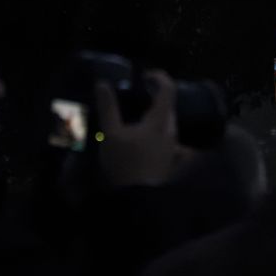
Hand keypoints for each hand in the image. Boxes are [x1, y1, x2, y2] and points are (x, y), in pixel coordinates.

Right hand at [93, 71, 184, 187]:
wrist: (136, 199)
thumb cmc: (124, 163)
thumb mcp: (111, 134)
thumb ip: (108, 107)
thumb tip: (103, 83)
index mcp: (159, 121)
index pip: (168, 89)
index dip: (159, 77)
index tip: (145, 76)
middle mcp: (171, 131)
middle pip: (169, 107)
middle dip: (157, 97)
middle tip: (138, 95)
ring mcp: (172, 147)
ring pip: (168, 124)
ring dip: (156, 116)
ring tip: (137, 117)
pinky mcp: (170, 161)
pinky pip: (167, 140)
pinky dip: (158, 133)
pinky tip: (145, 140)